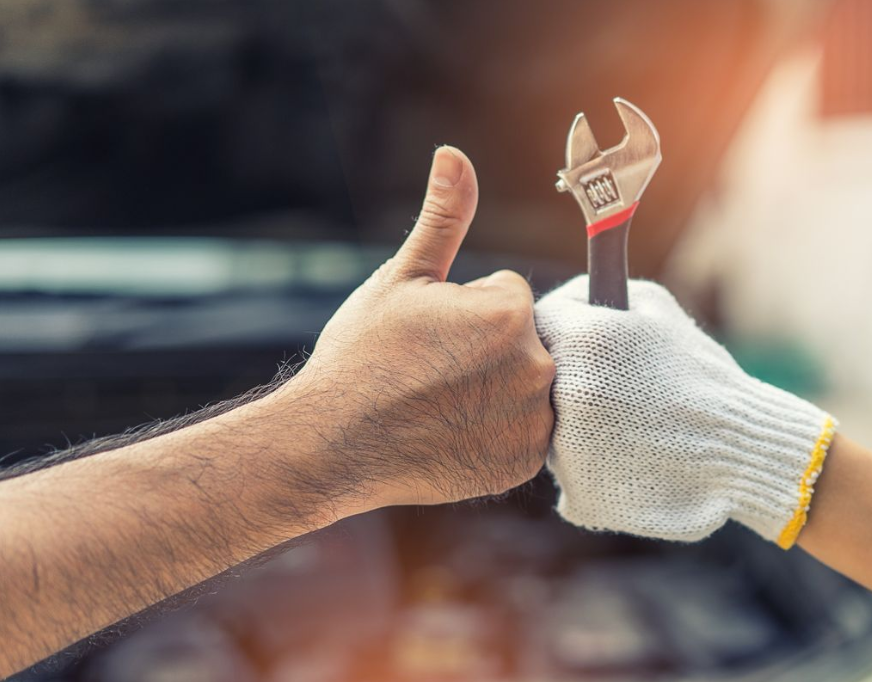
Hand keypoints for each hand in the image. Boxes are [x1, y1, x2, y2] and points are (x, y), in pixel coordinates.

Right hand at [276, 147, 554, 522]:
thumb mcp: (401, 278)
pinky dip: (498, 429)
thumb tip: (454, 153)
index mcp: (510, 314)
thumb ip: (444, 217)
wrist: (332, 444)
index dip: (466, 311)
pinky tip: (455, 430)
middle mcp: (536, 369)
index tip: (430, 337)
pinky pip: (526, 430)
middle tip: (433, 371)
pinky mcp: (523, 462)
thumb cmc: (361, 356)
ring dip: (497, 386)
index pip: (509, 295)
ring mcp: (532, 422)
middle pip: (524, 340)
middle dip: (487, 347)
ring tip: (442, 401)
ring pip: (527, 383)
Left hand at [534, 276, 834, 547]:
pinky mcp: (578, 492)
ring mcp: (568, 448)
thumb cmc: (701, 373)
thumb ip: (599, 293)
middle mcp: (566, 394)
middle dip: (566, 377)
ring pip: (547, 428)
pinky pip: (568, 470)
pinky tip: (629, 456)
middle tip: (613, 387)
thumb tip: (564, 295)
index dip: (563, 328)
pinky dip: (590, 464)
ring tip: (628, 424)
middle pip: (536, 380)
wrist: (743, 450)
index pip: (540, 323)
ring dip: (575, 423)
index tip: (582, 337)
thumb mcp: (655, 308)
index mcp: (583, 341)